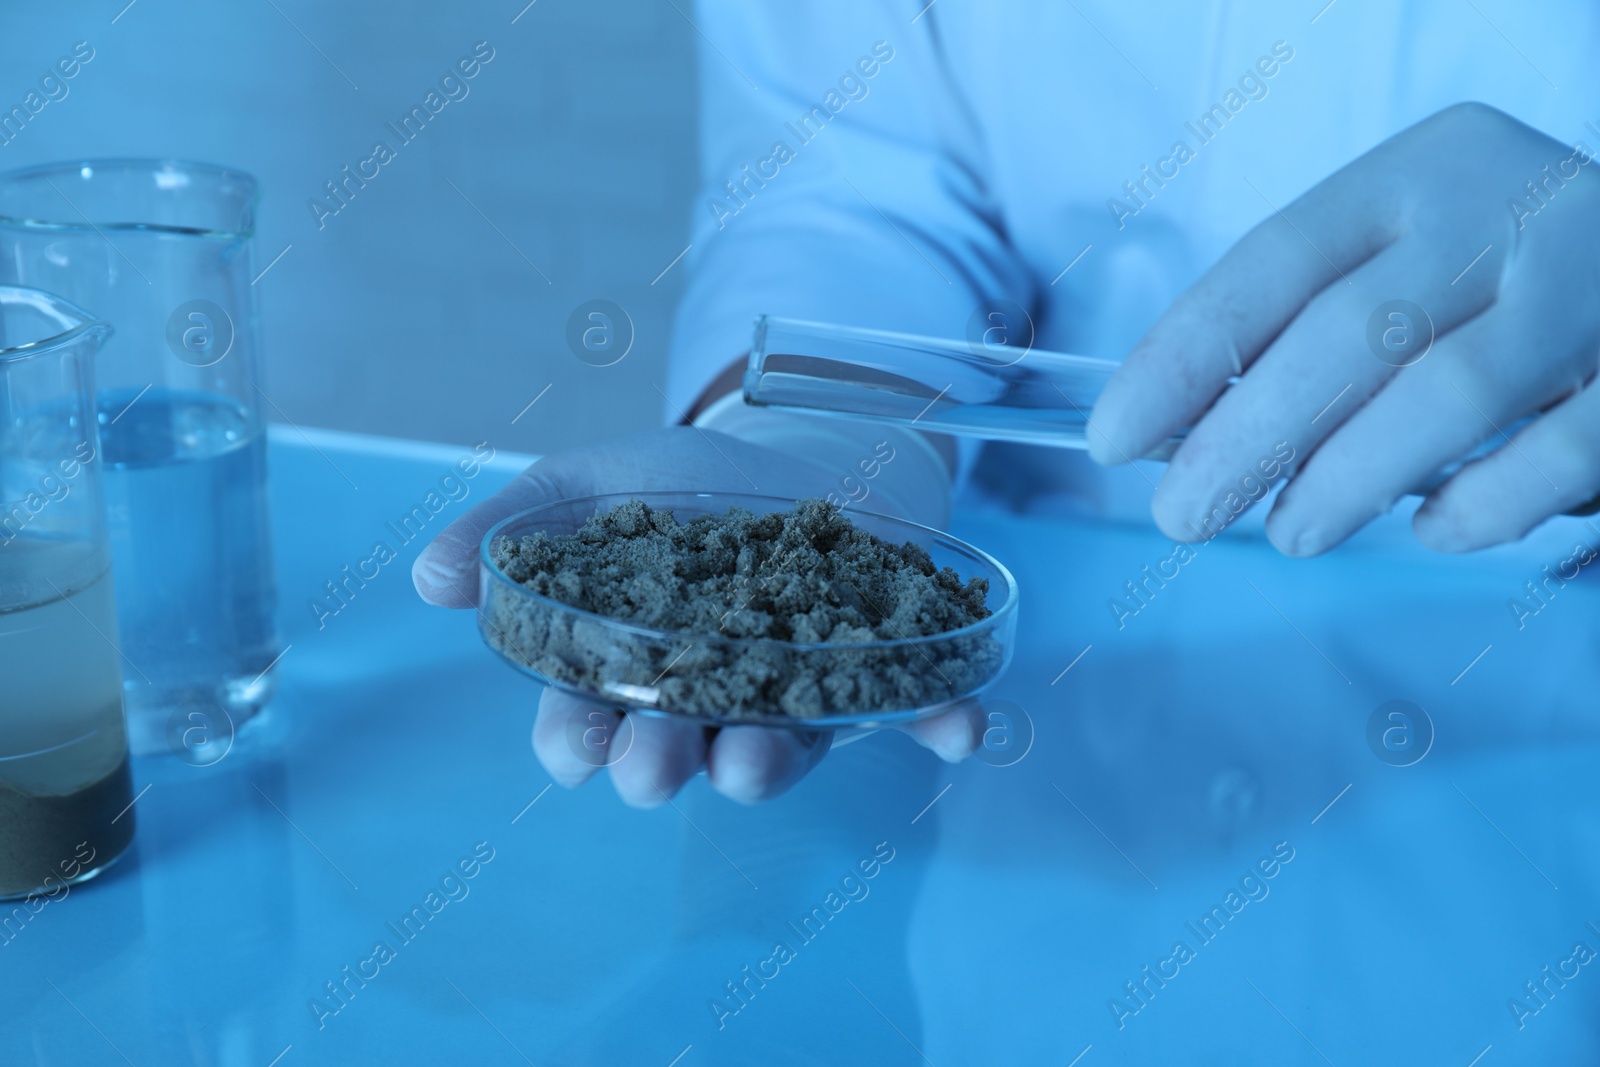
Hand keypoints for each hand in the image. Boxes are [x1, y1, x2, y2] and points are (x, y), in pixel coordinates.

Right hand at [412, 426, 984, 805]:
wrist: (792, 453)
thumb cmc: (679, 482)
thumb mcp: (590, 482)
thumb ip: (517, 525)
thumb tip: (430, 578)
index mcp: (632, 668)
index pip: (587, 724)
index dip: (576, 743)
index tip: (577, 742)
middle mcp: (710, 701)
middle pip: (680, 752)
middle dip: (665, 764)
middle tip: (660, 760)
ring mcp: (794, 695)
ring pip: (782, 749)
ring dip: (772, 759)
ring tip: (762, 749)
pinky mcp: (876, 674)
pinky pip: (915, 712)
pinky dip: (944, 722)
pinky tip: (965, 726)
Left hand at [1090, 102, 1599, 554]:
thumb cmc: (1495, 272)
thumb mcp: (1402, 254)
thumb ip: (1309, 324)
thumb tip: (1184, 435)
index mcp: (1414, 176)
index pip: (1272, 264)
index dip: (1183, 357)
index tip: (1115, 437)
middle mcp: (1502, 214)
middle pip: (1348, 333)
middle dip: (1246, 438)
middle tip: (1183, 514)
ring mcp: (1585, 286)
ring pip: (1447, 393)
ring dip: (1348, 479)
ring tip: (1291, 533)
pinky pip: (1559, 452)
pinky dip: (1484, 504)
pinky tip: (1434, 528)